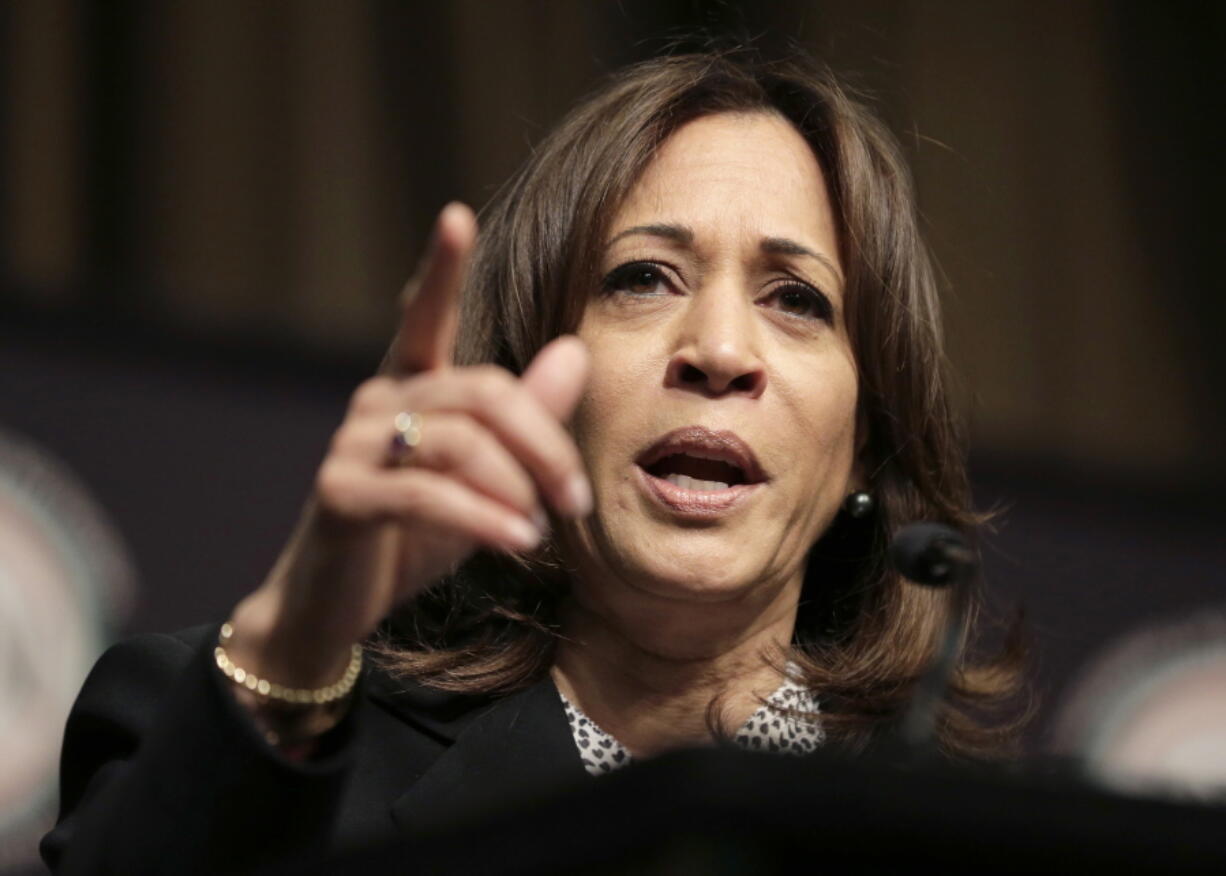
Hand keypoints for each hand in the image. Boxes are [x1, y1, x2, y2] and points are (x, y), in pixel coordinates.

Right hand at [228, 203, 590, 688]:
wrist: (333, 609)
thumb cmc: (411, 537)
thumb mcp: (484, 480)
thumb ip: (526, 418)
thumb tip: (574, 349)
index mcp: (408, 388)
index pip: (424, 318)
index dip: (440, 270)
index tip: (455, 217)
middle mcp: (376, 401)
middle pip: (482, 392)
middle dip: (544, 443)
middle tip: (577, 499)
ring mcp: (352, 444)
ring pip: (459, 440)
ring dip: (518, 487)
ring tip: (542, 530)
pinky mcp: (340, 494)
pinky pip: (426, 492)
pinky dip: (483, 518)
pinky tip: (516, 543)